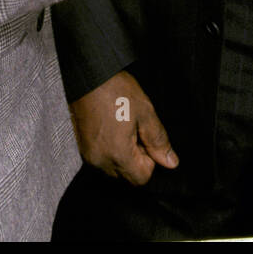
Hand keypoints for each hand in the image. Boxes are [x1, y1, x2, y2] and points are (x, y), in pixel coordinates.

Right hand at [69, 70, 177, 184]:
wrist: (88, 75)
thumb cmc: (115, 90)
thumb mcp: (145, 111)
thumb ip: (159, 141)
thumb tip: (170, 163)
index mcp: (118, 155)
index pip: (141, 178)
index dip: (149, 159)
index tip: (144, 137)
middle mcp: (100, 161)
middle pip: (127, 175)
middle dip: (135, 157)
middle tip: (134, 128)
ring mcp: (88, 155)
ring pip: (114, 167)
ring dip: (122, 154)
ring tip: (121, 125)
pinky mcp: (81, 147)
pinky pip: (101, 158)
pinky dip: (109, 148)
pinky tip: (110, 127)